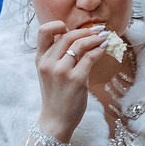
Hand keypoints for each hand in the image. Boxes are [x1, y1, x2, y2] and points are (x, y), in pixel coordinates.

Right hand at [34, 20, 107, 144]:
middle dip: (85, 30)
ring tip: (104, 37)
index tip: (70, 28)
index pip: (44, 31)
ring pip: (80, 44)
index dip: (57, 25)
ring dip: (95, 38)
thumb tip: (77, 39)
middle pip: (67, 36)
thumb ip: (56, 57)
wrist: (56, 120)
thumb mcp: (48, 74)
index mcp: (40, 60)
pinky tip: (104, 48)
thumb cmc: (55, 97)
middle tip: (98, 30)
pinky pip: (90, 57)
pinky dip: (99, 50)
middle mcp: (48, 63)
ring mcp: (62, 71)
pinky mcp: (76, 79)